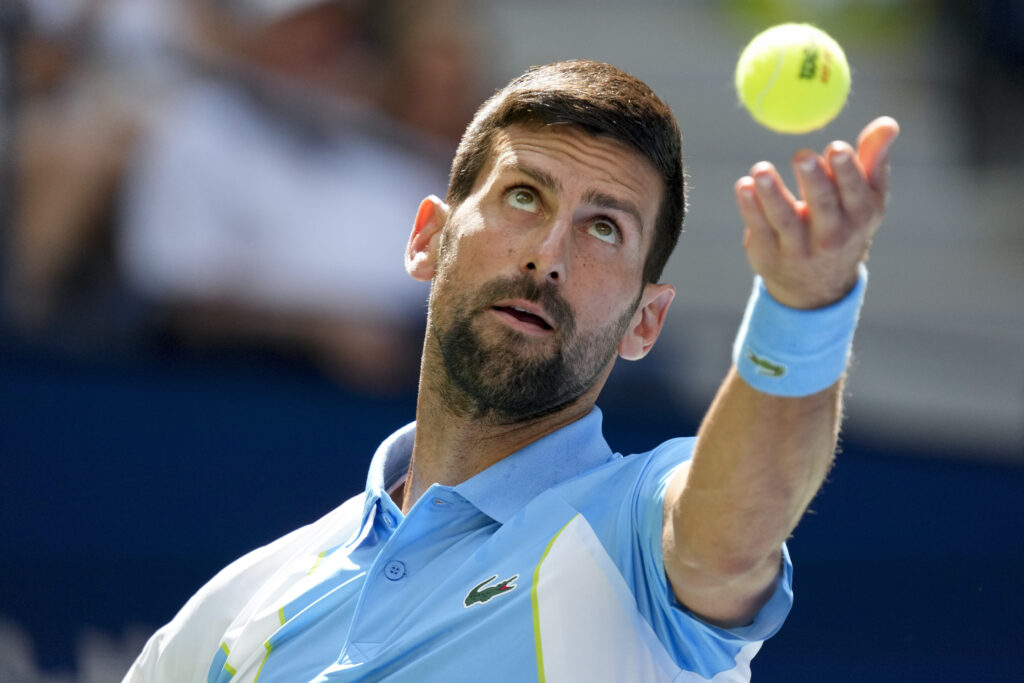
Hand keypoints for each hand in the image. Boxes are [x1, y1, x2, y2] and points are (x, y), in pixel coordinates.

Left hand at [734, 116, 899, 308]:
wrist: (818, 287)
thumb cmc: (845, 224)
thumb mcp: (866, 198)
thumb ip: (873, 159)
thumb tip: (888, 122)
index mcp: (860, 216)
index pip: (854, 192)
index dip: (846, 171)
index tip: (836, 147)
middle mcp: (831, 235)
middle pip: (822, 206)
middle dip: (813, 180)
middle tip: (801, 155)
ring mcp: (798, 248)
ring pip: (784, 219)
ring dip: (772, 193)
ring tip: (760, 169)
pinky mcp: (769, 254)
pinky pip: (759, 228)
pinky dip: (750, 207)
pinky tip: (744, 186)